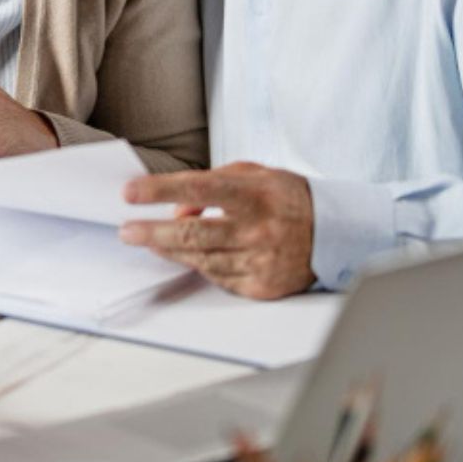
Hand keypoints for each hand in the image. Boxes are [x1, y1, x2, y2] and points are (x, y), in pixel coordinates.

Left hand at [118, 162, 316, 299]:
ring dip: (168, 251)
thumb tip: (177, 208)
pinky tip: (187, 256)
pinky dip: (199, 265)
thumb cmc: (287, 199)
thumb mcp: (253, 175)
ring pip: (199, 260)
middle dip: (152, 233)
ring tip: (149, 241)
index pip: (198, 188)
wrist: (336, 234)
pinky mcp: (262, 285)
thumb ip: (212, 183)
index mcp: (254, 194)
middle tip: (127, 231)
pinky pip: (217, 277)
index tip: (129, 193)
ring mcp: (260, 260)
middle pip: (192, 234)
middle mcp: (257, 229)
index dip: (160, 191)